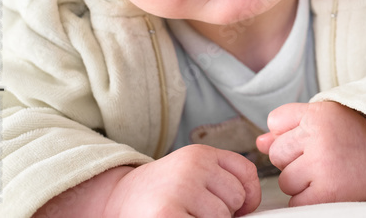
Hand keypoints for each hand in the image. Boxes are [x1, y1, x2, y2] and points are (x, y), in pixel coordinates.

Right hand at [104, 145, 260, 216]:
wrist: (115, 200)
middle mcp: (191, 167)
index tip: (236, 206)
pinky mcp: (167, 214)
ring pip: (222, 217)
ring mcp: (179, 190)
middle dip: (222, 213)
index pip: (246, 173)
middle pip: (236, 198)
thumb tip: (250, 207)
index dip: (247, 195)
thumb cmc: (160, 192)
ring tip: (182, 215)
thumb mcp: (192, 173)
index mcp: (200, 154)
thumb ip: (222, 181)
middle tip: (193, 211)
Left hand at [256, 101, 365, 205]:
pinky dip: (309, 200)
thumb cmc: (358, 137)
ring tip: (330, 172)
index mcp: (320, 114)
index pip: (275, 121)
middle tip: (325, 156)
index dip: (292, 132)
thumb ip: (290, 126)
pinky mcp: (327, 194)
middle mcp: (319, 137)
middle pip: (276, 153)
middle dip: (294, 158)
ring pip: (285, 180)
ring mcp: (322, 166)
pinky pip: (296, 203)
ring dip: (301, 182)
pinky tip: (329, 188)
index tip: (314, 136)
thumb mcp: (328, 119)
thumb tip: (259, 143)